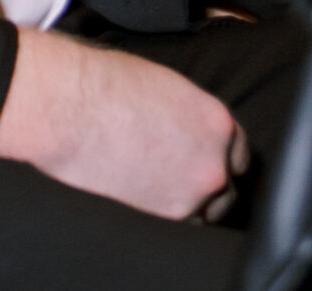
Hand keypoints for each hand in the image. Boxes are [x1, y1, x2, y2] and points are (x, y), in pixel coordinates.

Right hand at [0, 27, 248, 220]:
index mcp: (216, 119)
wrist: (72, 108)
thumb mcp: (165, 88)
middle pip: (229, 186)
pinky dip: (171, 218)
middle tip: (183, 185)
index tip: (208, 166)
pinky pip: (185, 224)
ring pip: (210, 211)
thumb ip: (188, 115)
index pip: (239, 152)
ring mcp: (197, 187)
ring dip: (194, 206)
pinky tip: (151, 203)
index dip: (223, 160)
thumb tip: (186, 131)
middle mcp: (216, 156)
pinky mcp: (171, 211)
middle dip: (210, 187)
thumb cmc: (107, 86)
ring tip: (165, 195)